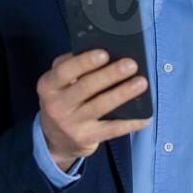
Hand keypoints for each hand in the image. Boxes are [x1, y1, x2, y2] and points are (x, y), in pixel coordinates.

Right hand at [36, 50, 151, 170]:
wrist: (56, 138)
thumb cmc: (64, 99)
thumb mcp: (58, 83)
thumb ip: (73, 68)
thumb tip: (108, 55)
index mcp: (48, 85)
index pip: (64, 71)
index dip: (84, 62)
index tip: (104, 53)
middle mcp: (56, 105)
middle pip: (86, 87)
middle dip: (110, 74)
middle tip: (131, 64)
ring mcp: (70, 124)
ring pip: (100, 106)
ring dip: (123, 93)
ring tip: (141, 83)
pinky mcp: (84, 138)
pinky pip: (111, 130)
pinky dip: (130, 123)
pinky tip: (145, 116)